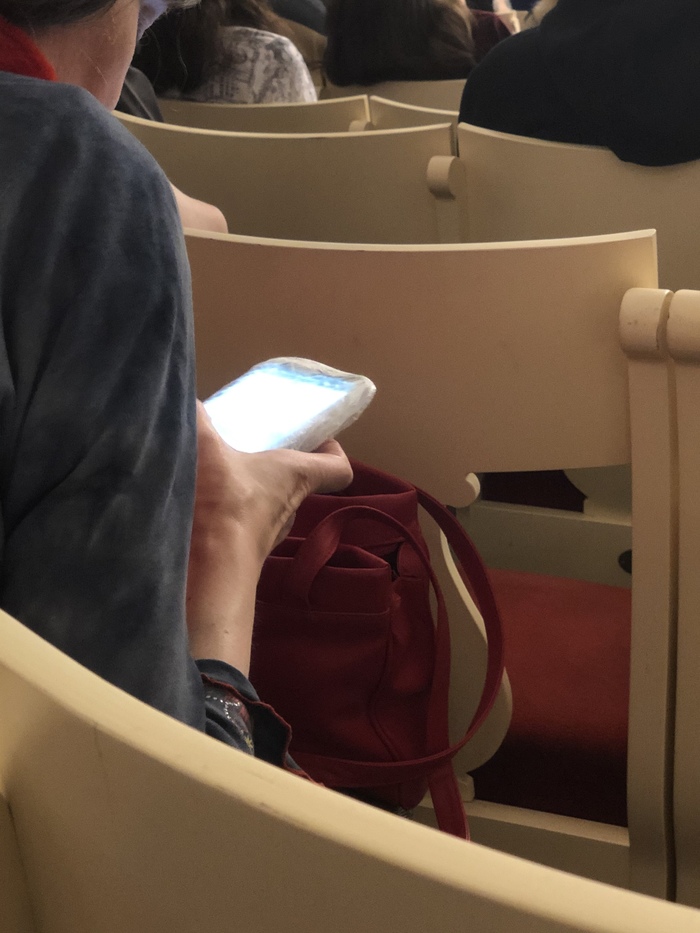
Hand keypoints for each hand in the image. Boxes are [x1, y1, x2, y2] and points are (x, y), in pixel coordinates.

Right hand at [186, 402, 351, 672]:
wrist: (206, 568)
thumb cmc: (221, 499)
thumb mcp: (203, 445)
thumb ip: (193, 417)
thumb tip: (180, 395)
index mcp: (295, 476)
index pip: (337, 468)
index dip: (332, 452)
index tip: (317, 439)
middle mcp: (289, 508)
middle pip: (297, 487)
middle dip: (277, 469)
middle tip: (250, 451)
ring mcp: (267, 538)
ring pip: (267, 511)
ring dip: (249, 496)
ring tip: (217, 477)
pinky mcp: (241, 558)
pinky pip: (239, 532)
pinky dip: (225, 520)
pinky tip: (197, 507)